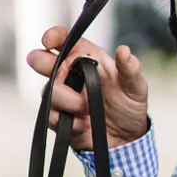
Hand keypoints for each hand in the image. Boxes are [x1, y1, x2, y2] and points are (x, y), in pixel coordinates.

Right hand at [25, 27, 149, 151]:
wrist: (125, 139)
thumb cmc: (128, 106)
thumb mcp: (135, 86)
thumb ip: (130, 68)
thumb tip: (124, 51)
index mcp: (86, 59)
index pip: (64, 40)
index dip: (53, 36)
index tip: (49, 41)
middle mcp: (69, 75)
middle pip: (40, 60)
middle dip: (43, 63)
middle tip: (62, 74)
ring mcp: (62, 96)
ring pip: (48, 91)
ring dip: (67, 100)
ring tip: (87, 108)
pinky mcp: (58, 118)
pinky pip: (50, 116)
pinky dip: (69, 120)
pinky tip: (84, 123)